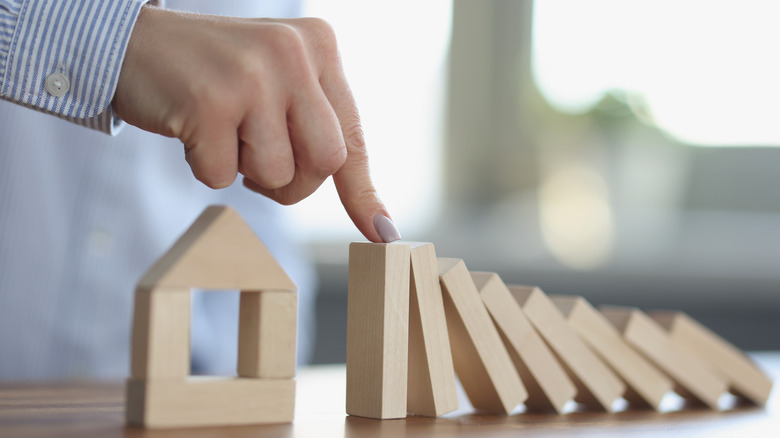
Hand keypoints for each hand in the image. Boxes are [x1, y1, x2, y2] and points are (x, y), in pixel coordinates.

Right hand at [113, 6, 399, 242]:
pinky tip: (191, 126)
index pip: (352, 135)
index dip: (363, 192)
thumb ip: (316, 126)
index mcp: (319, 46)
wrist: (135, 42)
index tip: (382, 235)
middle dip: (294, 184)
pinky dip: (203, 166)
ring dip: (244, 172)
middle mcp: (293, 53)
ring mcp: (252, 75)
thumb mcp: (278, 82)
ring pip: (276, 175)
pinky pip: (221, 177)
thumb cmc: (216, 76)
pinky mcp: (209, 100)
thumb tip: (374, 216)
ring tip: (221, 130)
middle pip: (325, 163)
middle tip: (258, 161)